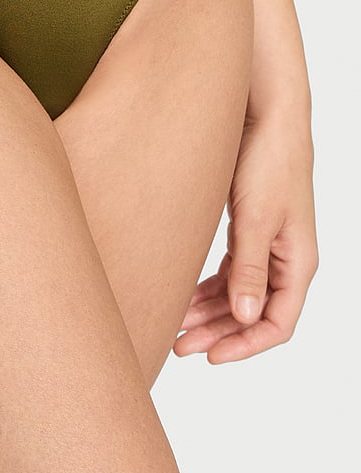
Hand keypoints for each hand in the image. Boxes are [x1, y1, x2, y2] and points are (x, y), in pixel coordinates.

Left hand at [173, 109, 317, 363]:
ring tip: (176, 324)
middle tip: (179, 345)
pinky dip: (210, 287)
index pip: (278, 324)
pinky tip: (185, 294)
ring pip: (240, 294)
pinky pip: (231, 271)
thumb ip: (250, 269)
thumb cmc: (267, 162)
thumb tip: (247, 319)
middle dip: (219, 333)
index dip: (245, 345)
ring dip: (210, 311)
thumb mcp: (255, 219)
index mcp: (297, 262)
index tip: (209, 356)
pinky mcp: (248, 228)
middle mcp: (284, 258)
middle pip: (254, 314)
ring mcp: (266, 244)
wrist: (264, 116)